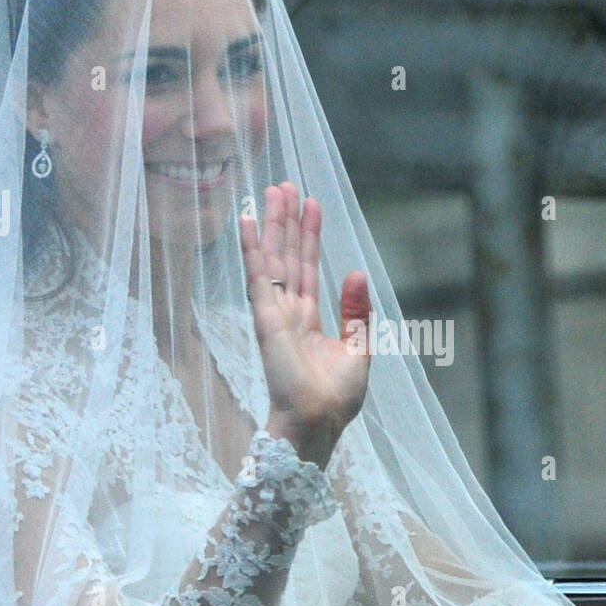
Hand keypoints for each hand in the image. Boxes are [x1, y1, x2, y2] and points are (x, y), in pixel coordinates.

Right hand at [239, 181, 370, 467]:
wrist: (319, 421)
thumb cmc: (336, 397)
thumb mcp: (358, 347)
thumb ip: (356, 310)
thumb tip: (358, 270)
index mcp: (310, 320)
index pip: (309, 268)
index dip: (310, 236)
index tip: (311, 204)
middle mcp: (289, 312)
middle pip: (288, 257)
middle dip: (287, 222)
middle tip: (286, 185)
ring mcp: (275, 313)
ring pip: (273, 259)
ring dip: (271, 225)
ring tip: (272, 190)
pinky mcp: (266, 318)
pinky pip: (258, 276)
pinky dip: (251, 247)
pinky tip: (246, 221)